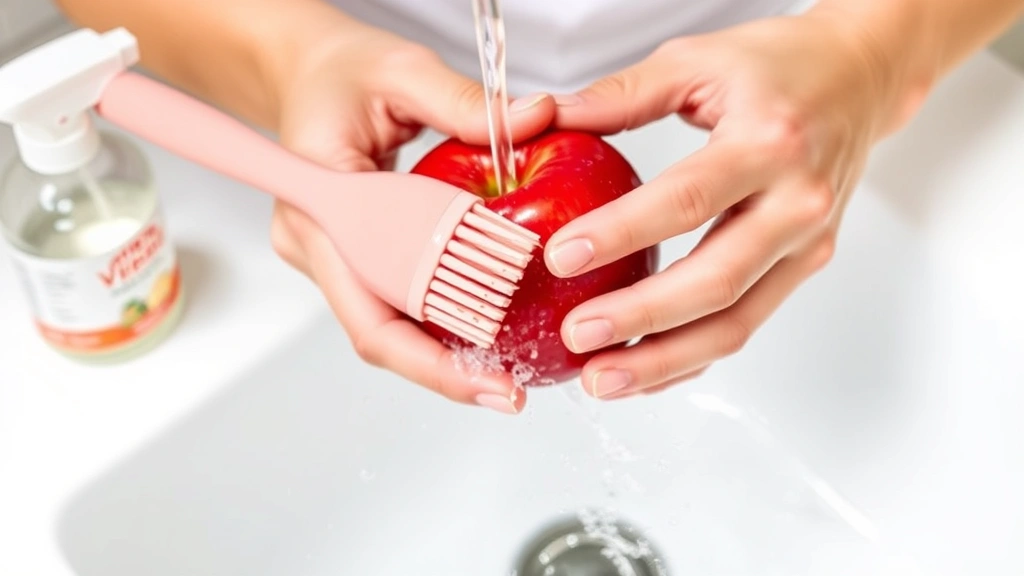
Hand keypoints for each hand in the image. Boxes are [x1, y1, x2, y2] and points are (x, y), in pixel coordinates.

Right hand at [266, 17, 554, 412]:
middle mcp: (315, 243)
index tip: (488, 379)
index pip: (369, 306)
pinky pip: (392, 302)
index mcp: (316, 202)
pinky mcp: (350, 254)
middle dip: (445, 373)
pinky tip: (481, 337)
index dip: (426, 357)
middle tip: (511, 393)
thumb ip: (464, 102)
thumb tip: (536, 120)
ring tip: (506, 377)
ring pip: (386, 327)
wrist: (303, 73)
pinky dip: (435, 325)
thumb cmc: (339, 70)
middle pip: (378, 335)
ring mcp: (329, 255)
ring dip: (443, 357)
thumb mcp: (401, 70)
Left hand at [545, 11, 905, 398]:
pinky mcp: (805, 266)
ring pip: (737, 322)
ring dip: (665, 360)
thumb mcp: (698, 60)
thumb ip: (623, 94)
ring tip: (601, 378)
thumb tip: (550, 118)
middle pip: (716, 280)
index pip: (687, 199)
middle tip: (577, 335)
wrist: (862, 77)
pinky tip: (645, 371)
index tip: (563, 257)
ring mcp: (808, 243)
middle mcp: (798, 200)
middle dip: (641, 318)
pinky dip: (693, 356)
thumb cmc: (780, 66)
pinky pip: (748, 323)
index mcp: (769, 142)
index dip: (622, 233)